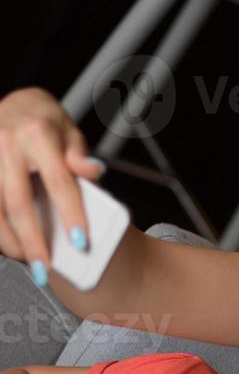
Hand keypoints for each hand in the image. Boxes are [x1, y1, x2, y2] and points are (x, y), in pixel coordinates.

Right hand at [0, 88, 103, 269]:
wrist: (13, 104)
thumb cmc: (45, 123)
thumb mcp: (70, 131)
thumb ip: (80, 156)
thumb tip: (93, 171)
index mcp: (38, 134)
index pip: (60, 182)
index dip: (71, 215)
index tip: (81, 242)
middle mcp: (6, 144)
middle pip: (19, 204)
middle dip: (33, 241)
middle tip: (46, 269)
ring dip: (10, 241)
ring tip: (28, 261)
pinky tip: (8, 244)